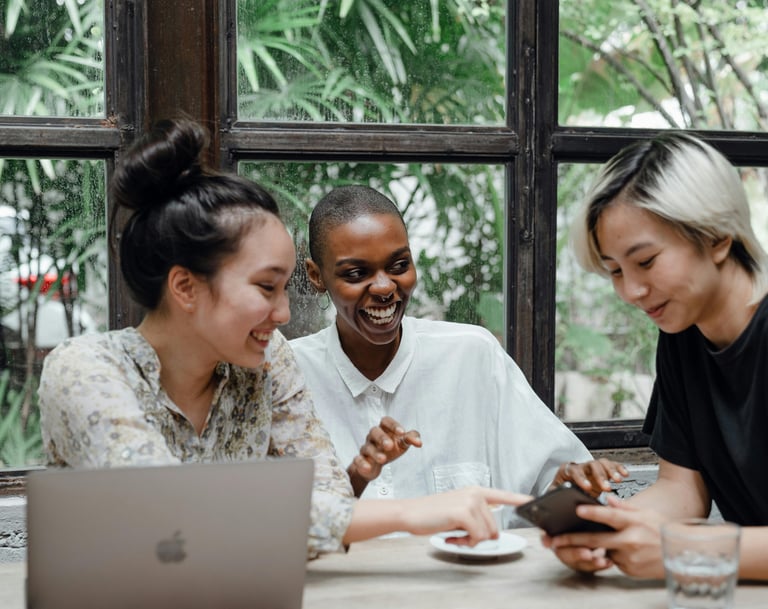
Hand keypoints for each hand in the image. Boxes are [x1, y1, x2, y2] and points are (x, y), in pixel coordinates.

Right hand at [349, 416, 421, 483]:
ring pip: (368, 447)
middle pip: (375, 431)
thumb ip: (411, 438)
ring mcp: (366, 448)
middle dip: (382, 438)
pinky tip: (368, 468)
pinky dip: (362, 464)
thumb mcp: (402, 443)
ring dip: (375, 453)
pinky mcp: (360, 460)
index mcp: (384, 429)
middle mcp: (373, 437)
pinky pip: (358, 460)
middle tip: (389, 446)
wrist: (375, 466)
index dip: (393, 425)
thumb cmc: (390, 450)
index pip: (386, 421)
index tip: (402, 432)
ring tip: (383, 459)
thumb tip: (419, 442)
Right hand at [401, 486, 531, 546]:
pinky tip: (451, 536)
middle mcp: (476, 493)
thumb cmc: (433, 514)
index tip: (533, 500)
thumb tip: (492, 534)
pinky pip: (477, 537)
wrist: (411, 512)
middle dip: (478, 537)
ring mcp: (470, 501)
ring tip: (454, 533)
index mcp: (476, 491)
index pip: (503, 495)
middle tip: (459, 534)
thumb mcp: (458, 512)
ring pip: (486, 534)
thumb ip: (477, 517)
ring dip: (471, 541)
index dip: (519, 499)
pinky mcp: (463, 512)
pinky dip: (465, 542)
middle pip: (494, 527)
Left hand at [544, 494, 666, 577]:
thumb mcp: (646, 513)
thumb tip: (609, 501)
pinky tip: (618, 551)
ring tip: (588, 542)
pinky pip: (612, 561)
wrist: (681, 555)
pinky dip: (610, 555)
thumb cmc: (663, 531)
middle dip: (572, 539)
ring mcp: (629, 557)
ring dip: (594, 548)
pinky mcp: (629, 570)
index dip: (592, 513)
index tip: (577, 509)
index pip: (609, 516)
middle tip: (554, 540)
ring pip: (603, 551)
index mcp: (633, 523)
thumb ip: (625, 508)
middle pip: (596, 539)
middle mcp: (630, 541)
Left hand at [551, 458, 628, 495]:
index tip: (587, 487)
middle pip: (591, 465)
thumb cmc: (561, 492)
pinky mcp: (602, 471)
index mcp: (567, 471)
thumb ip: (555, 495)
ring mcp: (592, 468)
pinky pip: (612, 465)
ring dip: (611, 470)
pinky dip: (619, 468)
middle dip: (600, 476)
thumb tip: (554, 501)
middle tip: (606, 487)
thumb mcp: (554, 494)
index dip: (581, 478)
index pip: (574, 471)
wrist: (567, 490)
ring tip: (618, 479)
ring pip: (602, 463)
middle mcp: (581, 467)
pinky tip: (624, 474)